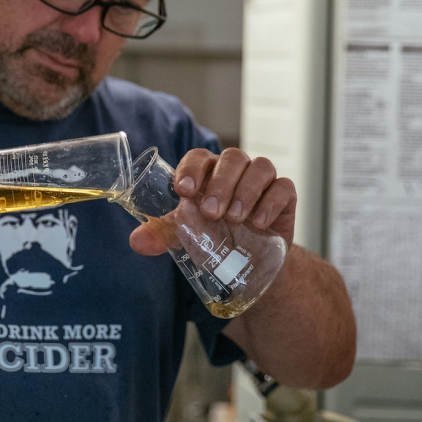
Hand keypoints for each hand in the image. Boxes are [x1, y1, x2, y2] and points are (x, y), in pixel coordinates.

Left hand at [129, 147, 295, 255]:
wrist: (250, 263)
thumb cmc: (214, 238)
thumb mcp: (185, 237)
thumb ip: (162, 235)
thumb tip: (137, 242)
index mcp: (207, 172)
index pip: (199, 158)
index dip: (191, 169)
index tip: (183, 191)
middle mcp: (235, 170)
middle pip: (232, 159)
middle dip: (220, 184)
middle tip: (211, 213)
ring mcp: (262, 180)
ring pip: (260, 167)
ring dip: (246, 191)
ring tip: (235, 218)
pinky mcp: (284, 195)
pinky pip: (283, 187)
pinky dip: (271, 202)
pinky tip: (260, 221)